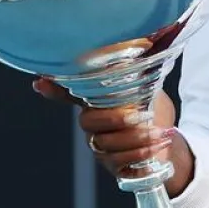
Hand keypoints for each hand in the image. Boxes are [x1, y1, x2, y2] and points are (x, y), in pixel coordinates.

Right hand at [34, 79, 190, 185]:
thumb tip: (149, 42)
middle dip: (115, 118)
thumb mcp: (149, 90)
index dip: (54, 89)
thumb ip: (140, 75)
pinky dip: (139, 153)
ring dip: (135, 138)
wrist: (168, 141)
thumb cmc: (153, 112)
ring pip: (105, 143)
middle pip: (88, 121)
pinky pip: (117, 161)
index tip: (40, 81)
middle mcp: (93, 124)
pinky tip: (157, 145)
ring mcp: (100, 146)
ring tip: (158, 132)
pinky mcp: (112, 165)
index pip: (70, 94)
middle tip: (141, 115)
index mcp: (98, 101)